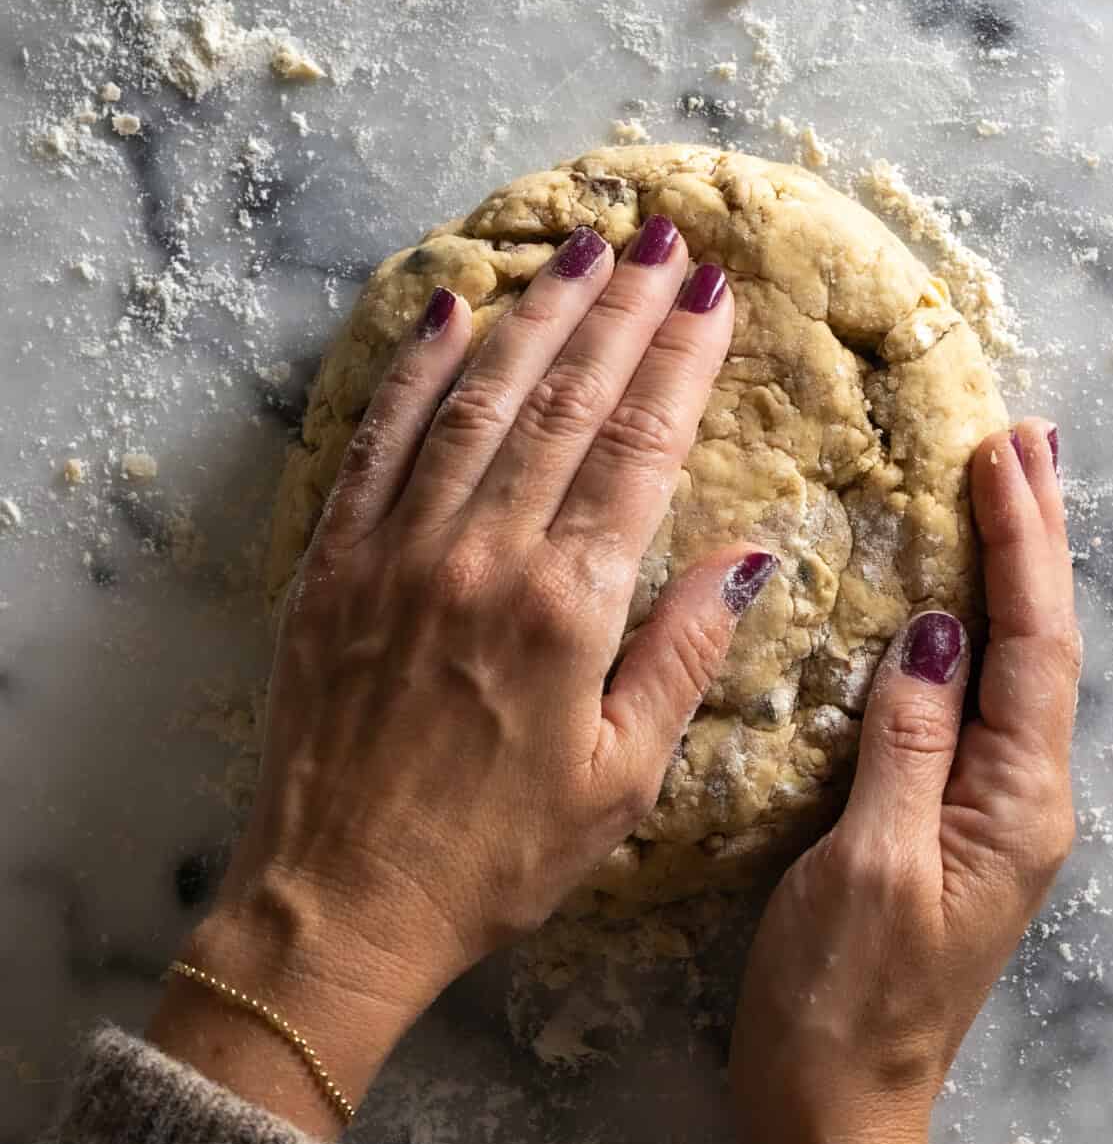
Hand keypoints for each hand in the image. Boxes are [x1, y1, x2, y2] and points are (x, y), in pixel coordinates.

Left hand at [150, 222, 774, 1132]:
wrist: (343, 901)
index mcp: (566, 609)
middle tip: (660, 242)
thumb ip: (681, 658)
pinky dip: (415, 373)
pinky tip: (448, 315)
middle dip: (619, 312)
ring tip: (579, 251)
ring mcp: (397, 552)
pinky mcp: (333, 567)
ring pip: (477, 402)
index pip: (640, 450)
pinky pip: (378, 443)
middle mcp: (481, 556)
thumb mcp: (620, 783)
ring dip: (532, 317)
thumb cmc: (496, 861)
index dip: (679, 363)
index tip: (711, 296)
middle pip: (564, 402)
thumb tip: (747, 558)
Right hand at [730, 421, 1077, 1143]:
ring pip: (1012, 678)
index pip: (1033, 646)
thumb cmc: (840, 999)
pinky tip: (949, 615)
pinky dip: (970, 644)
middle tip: (1023, 442)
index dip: (1020, 544)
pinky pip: (971, 716)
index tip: (1001, 452)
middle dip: (1033, 543)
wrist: (833, 1110)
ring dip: (1009, 582)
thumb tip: (937, 633)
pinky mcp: (946, 839)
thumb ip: (907, 742)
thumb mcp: (869, 863)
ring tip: (1000, 497)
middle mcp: (1021, 806)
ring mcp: (988, 825)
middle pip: (1042, 651)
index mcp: (1015, 806)